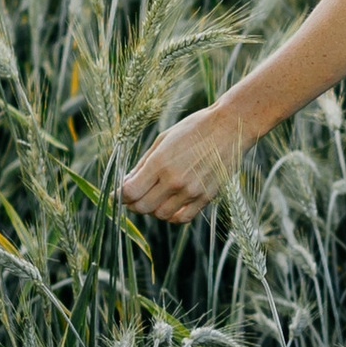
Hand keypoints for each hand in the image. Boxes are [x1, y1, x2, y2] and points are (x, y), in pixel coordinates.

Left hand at [120, 102, 243, 223]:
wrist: (230, 128)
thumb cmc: (194, 128)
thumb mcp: (163, 139)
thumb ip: (144, 163)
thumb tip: (126, 182)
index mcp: (160, 162)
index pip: (130, 191)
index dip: (118, 196)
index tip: (115, 195)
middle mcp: (174, 180)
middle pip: (142, 207)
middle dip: (132, 204)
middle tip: (131, 199)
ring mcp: (191, 191)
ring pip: (160, 215)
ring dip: (151, 210)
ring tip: (152, 199)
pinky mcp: (205, 197)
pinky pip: (182, 218)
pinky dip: (171, 216)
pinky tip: (169, 206)